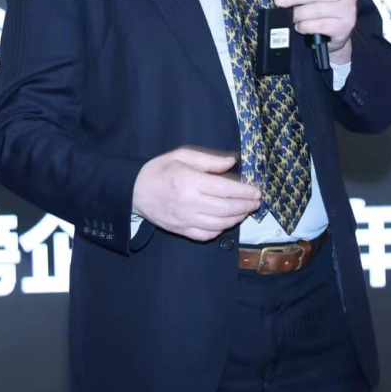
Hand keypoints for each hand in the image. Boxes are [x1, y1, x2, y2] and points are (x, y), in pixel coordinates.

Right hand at [131, 147, 260, 241]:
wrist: (133, 190)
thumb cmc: (160, 170)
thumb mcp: (182, 156)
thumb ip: (209, 160)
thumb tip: (232, 163)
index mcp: (190, 181)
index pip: (226, 189)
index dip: (245, 192)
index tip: (257, 191)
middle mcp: (190, 203)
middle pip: (226, 208)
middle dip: (246, 206)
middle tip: (256, 202)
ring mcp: (185, 219)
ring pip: (219, 224)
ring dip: (237, 219)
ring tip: (245, 211)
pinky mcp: (181, 230)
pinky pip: (206, 235)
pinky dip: (220, 230)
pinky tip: (227, 222)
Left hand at [271, 0, 356, 64]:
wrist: (339, 30)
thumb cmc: (324, 6)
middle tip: (280, 2)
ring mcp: (348, 10)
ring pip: (317, 10)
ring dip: (299, 14)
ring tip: (292, 17)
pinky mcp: (345, 27)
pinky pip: (320, 25)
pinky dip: (305, 26)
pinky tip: (300, 26)